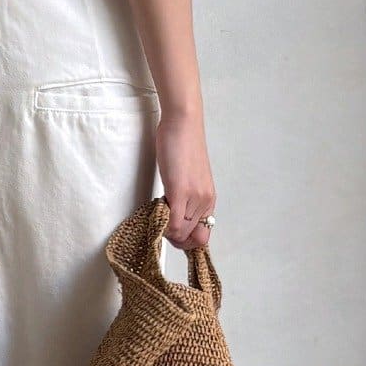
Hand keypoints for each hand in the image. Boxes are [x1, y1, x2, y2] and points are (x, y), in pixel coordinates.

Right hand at [156, 108, 215, 249]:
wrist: (183, 124)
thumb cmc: (183, 145)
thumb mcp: (189, 177)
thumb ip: (186, 197)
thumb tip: (174, 215)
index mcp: (208, 199)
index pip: (202, 236)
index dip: (186, 240)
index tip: (172, 232)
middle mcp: (205, 201)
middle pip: (192, 239)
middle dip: (175, 238)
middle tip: (162, 225)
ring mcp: (194, 197)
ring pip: (181, 234)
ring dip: (167, 231)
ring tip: (158, 215)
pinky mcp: (180, 191)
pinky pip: (174, 223)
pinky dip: (163, 226)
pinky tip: (156, 212)